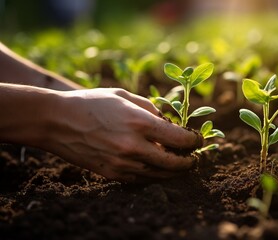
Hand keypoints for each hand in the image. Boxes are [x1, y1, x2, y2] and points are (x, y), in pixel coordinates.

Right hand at [45, 88, 202, 180]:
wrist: (57, 121)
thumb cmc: (92, 103)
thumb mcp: (124, 97)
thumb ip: (150, 109)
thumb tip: (168, 122)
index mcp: (139, 123)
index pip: (180, 139)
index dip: (195, 141)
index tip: (198, 140)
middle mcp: (134, 146)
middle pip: (174, 162)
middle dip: (189, 162)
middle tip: (194, 159)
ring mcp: (123, 163)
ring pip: (159, 174)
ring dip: (174, 171)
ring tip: (180, 166)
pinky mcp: (112, 174)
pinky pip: (141, 178)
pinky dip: (153, 174)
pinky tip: (157, 168)